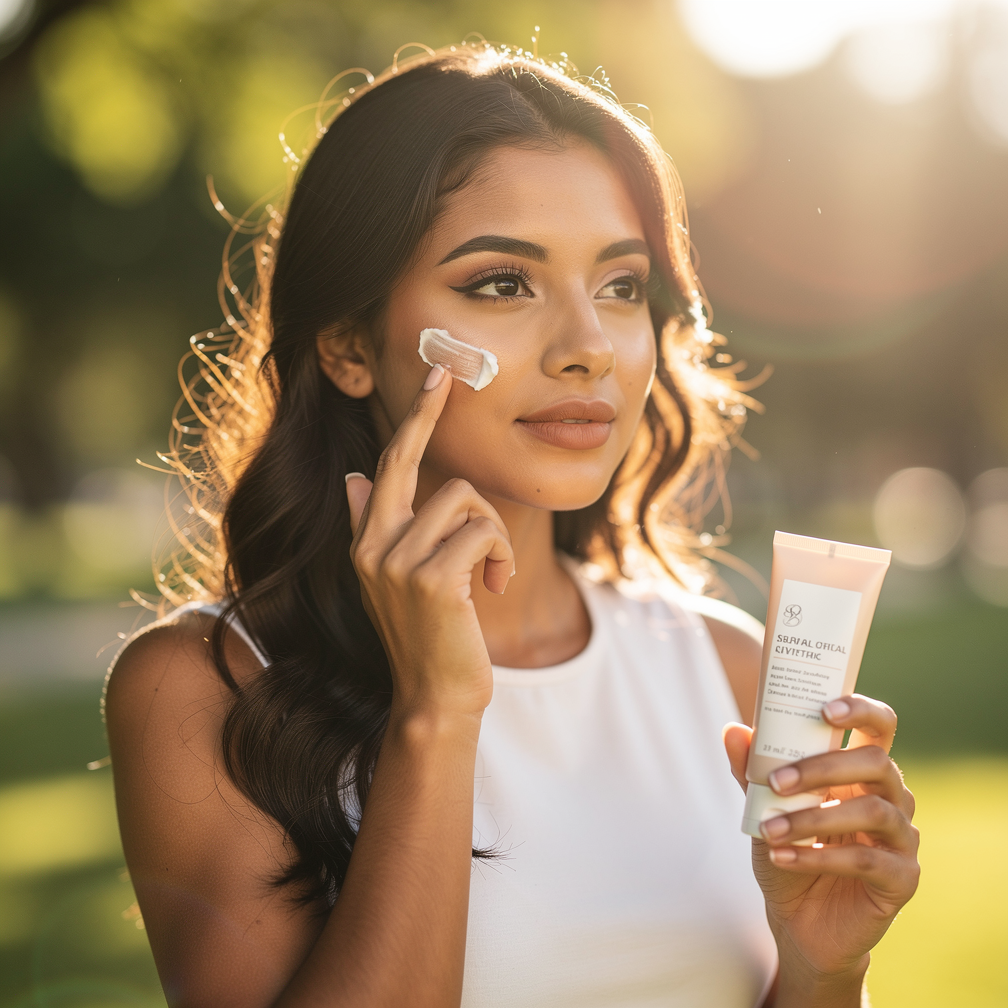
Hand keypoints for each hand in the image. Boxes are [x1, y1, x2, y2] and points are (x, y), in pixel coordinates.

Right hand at [346, 364, 513, 720]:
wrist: (434, 699)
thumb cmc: (429, 637)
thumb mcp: (395, 582)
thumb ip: (374, 527)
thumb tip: (354, 479)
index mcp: (368, 541)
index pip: (387, 467)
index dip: (411, 419)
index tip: (434, 377)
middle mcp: (373, 544)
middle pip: (407, 460)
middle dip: (425, 412)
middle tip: (447, 373)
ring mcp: (397, 560)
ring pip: (466, 500)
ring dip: (494, 534)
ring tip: (491, 573)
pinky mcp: (430, 578)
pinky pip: (484, 531)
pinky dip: (501, 555)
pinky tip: (494, 588)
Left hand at [724, 695, 919, 992]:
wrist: (799, 922)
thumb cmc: (788, 852)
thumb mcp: (763, 809)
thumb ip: (751, 772)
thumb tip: (733, 730)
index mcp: (862, 772)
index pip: (880, 727)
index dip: (862, 710)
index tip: (826, 709)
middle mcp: (892, 799)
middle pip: (877, 763)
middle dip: (824, 767)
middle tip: (777, 782)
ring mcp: (903, 839)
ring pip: (872, 811)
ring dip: (813, 818)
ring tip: (770, 829)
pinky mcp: (903, 879)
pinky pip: (867, 861)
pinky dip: (819, 857)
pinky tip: (782, 857)